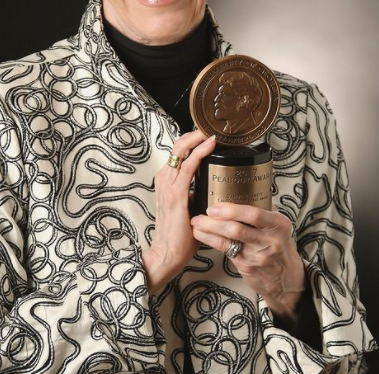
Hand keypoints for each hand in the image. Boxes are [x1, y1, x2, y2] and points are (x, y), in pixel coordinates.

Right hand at [142, 131, 215, 293]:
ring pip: (181, 150)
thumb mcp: (189, 207)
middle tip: (210, 126)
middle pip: (178, 145)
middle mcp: (164, 178)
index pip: (178, 152)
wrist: (167, 253)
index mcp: (167, 181)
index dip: (192, 140)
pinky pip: (188, 166)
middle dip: (194, 133)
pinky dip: (200, 152)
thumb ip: (196, 194)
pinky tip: (210, 145)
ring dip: (197, 137)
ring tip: (212, 129)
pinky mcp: (177, 194)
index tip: (207, 134)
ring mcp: (168, 185)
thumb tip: (213, 188)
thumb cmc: (179, 234)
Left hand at [191, 203, 305, 323]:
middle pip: (238, 228)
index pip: (255, 214)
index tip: (216, 205)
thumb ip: (264, 210)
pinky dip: (211, 241)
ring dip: (209, 230)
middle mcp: (270, 240)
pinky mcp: (247, 266)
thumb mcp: (279, 226)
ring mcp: (258, 255)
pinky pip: (225, 250)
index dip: (233, 209)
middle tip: (203, 212)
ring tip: (196, 222)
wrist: (286, 279)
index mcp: (279, 224)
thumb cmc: (279, 246)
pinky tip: (201, 235)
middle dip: (217, 220)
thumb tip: (243, 189)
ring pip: (229, 240)